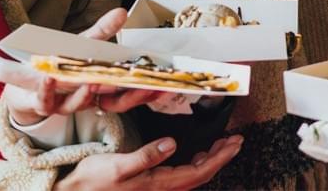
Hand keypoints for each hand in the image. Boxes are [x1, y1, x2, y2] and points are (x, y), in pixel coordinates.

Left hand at [8, 8, 160, 125]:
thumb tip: (123, 11)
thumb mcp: (83, 44)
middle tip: (141, 87)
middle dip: (129, 97)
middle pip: (112, 103)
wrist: (24, 81)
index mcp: (99, 87)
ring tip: (92, 82)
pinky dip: (48, 90)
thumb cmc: (59, 62)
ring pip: (80, 105)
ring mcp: (64, 103)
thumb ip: (102, 31)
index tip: (163, 87)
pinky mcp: (41, 102)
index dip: (145, 92)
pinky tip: (51, 76)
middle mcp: (86, 99)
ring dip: (85, 95)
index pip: (128, 94)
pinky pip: (45, 101)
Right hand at [54, 135, 243, 190]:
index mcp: (157, 185)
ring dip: (209, 160)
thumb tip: (172, 144)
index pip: (199, 172)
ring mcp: (156, 189)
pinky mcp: (149, 186)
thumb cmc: (91, 182)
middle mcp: (161, 190)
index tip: (235, 143)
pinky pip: (180, 177)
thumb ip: (146, 156)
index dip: (220, 157)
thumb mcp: (117, 166)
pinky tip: (194, 156)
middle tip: (235, 140)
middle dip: (220, 157)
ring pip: (192, 177)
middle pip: (200, 175)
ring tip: (221, 145)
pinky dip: (193, 164)